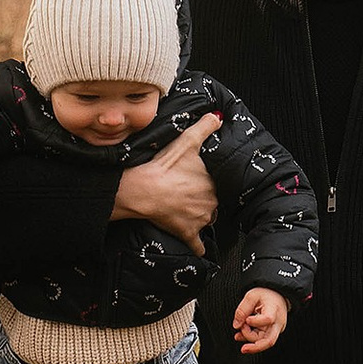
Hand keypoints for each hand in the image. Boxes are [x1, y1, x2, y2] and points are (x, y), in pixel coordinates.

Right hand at [110, 107, 220, 251]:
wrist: (144, 190)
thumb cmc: (164, 166)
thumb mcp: (186, 141)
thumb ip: (204, 128)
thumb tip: (218, 116)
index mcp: (213, 183)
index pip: (218, 185)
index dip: (209, 183)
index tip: (200, 181)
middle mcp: (211, 203)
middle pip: (213, 203)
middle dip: (205, 200)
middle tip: (190, 194)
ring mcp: (199, 220)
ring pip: (206, 220)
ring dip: (201, 218)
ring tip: (188, 211)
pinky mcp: (187, 233)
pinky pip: (197, 245)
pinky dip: (197, 246)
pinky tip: (197, 248)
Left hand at [232, 285, 288, 354]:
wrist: (278, 295)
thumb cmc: (266, 294)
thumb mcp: (251, 296)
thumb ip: (242, 310)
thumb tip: (236, 326)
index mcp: (274, 309)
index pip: (267, 319)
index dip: (255, 322)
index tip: (247, 320)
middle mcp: (278, 322)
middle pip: (269, 340)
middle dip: (255, 347)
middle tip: (243, 349)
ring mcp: (276, 329)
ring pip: (263, 342)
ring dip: (249, 339)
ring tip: (240, 329)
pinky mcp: (272, 333)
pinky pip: (261, 339)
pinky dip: (250, 338)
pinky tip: (241, 334)